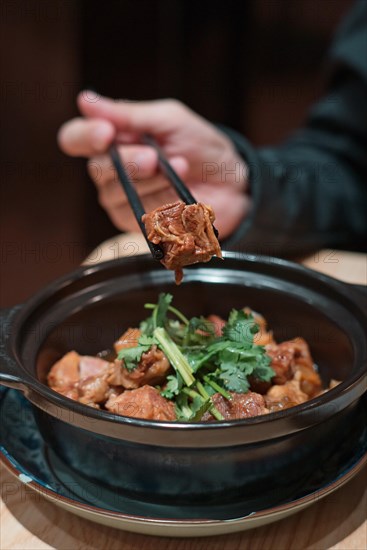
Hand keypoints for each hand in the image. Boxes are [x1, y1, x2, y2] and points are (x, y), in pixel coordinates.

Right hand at [58, 92, 250, 238]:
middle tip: (156, 157)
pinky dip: (161, 200)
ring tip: (180, 169)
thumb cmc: (201, 147)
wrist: (233, 182)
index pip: (76, 138)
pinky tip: (180, 193)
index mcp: (114, 140)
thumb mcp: (170, 120)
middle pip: (97, 169)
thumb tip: (85, 101)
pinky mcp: (138, 224)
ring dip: (150, 181)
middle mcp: (112, 171)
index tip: (107, 133)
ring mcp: (123, 199)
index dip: (84, 136)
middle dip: (129, 162)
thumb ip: (129, 114)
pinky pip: (136, 214)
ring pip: (116, 194)